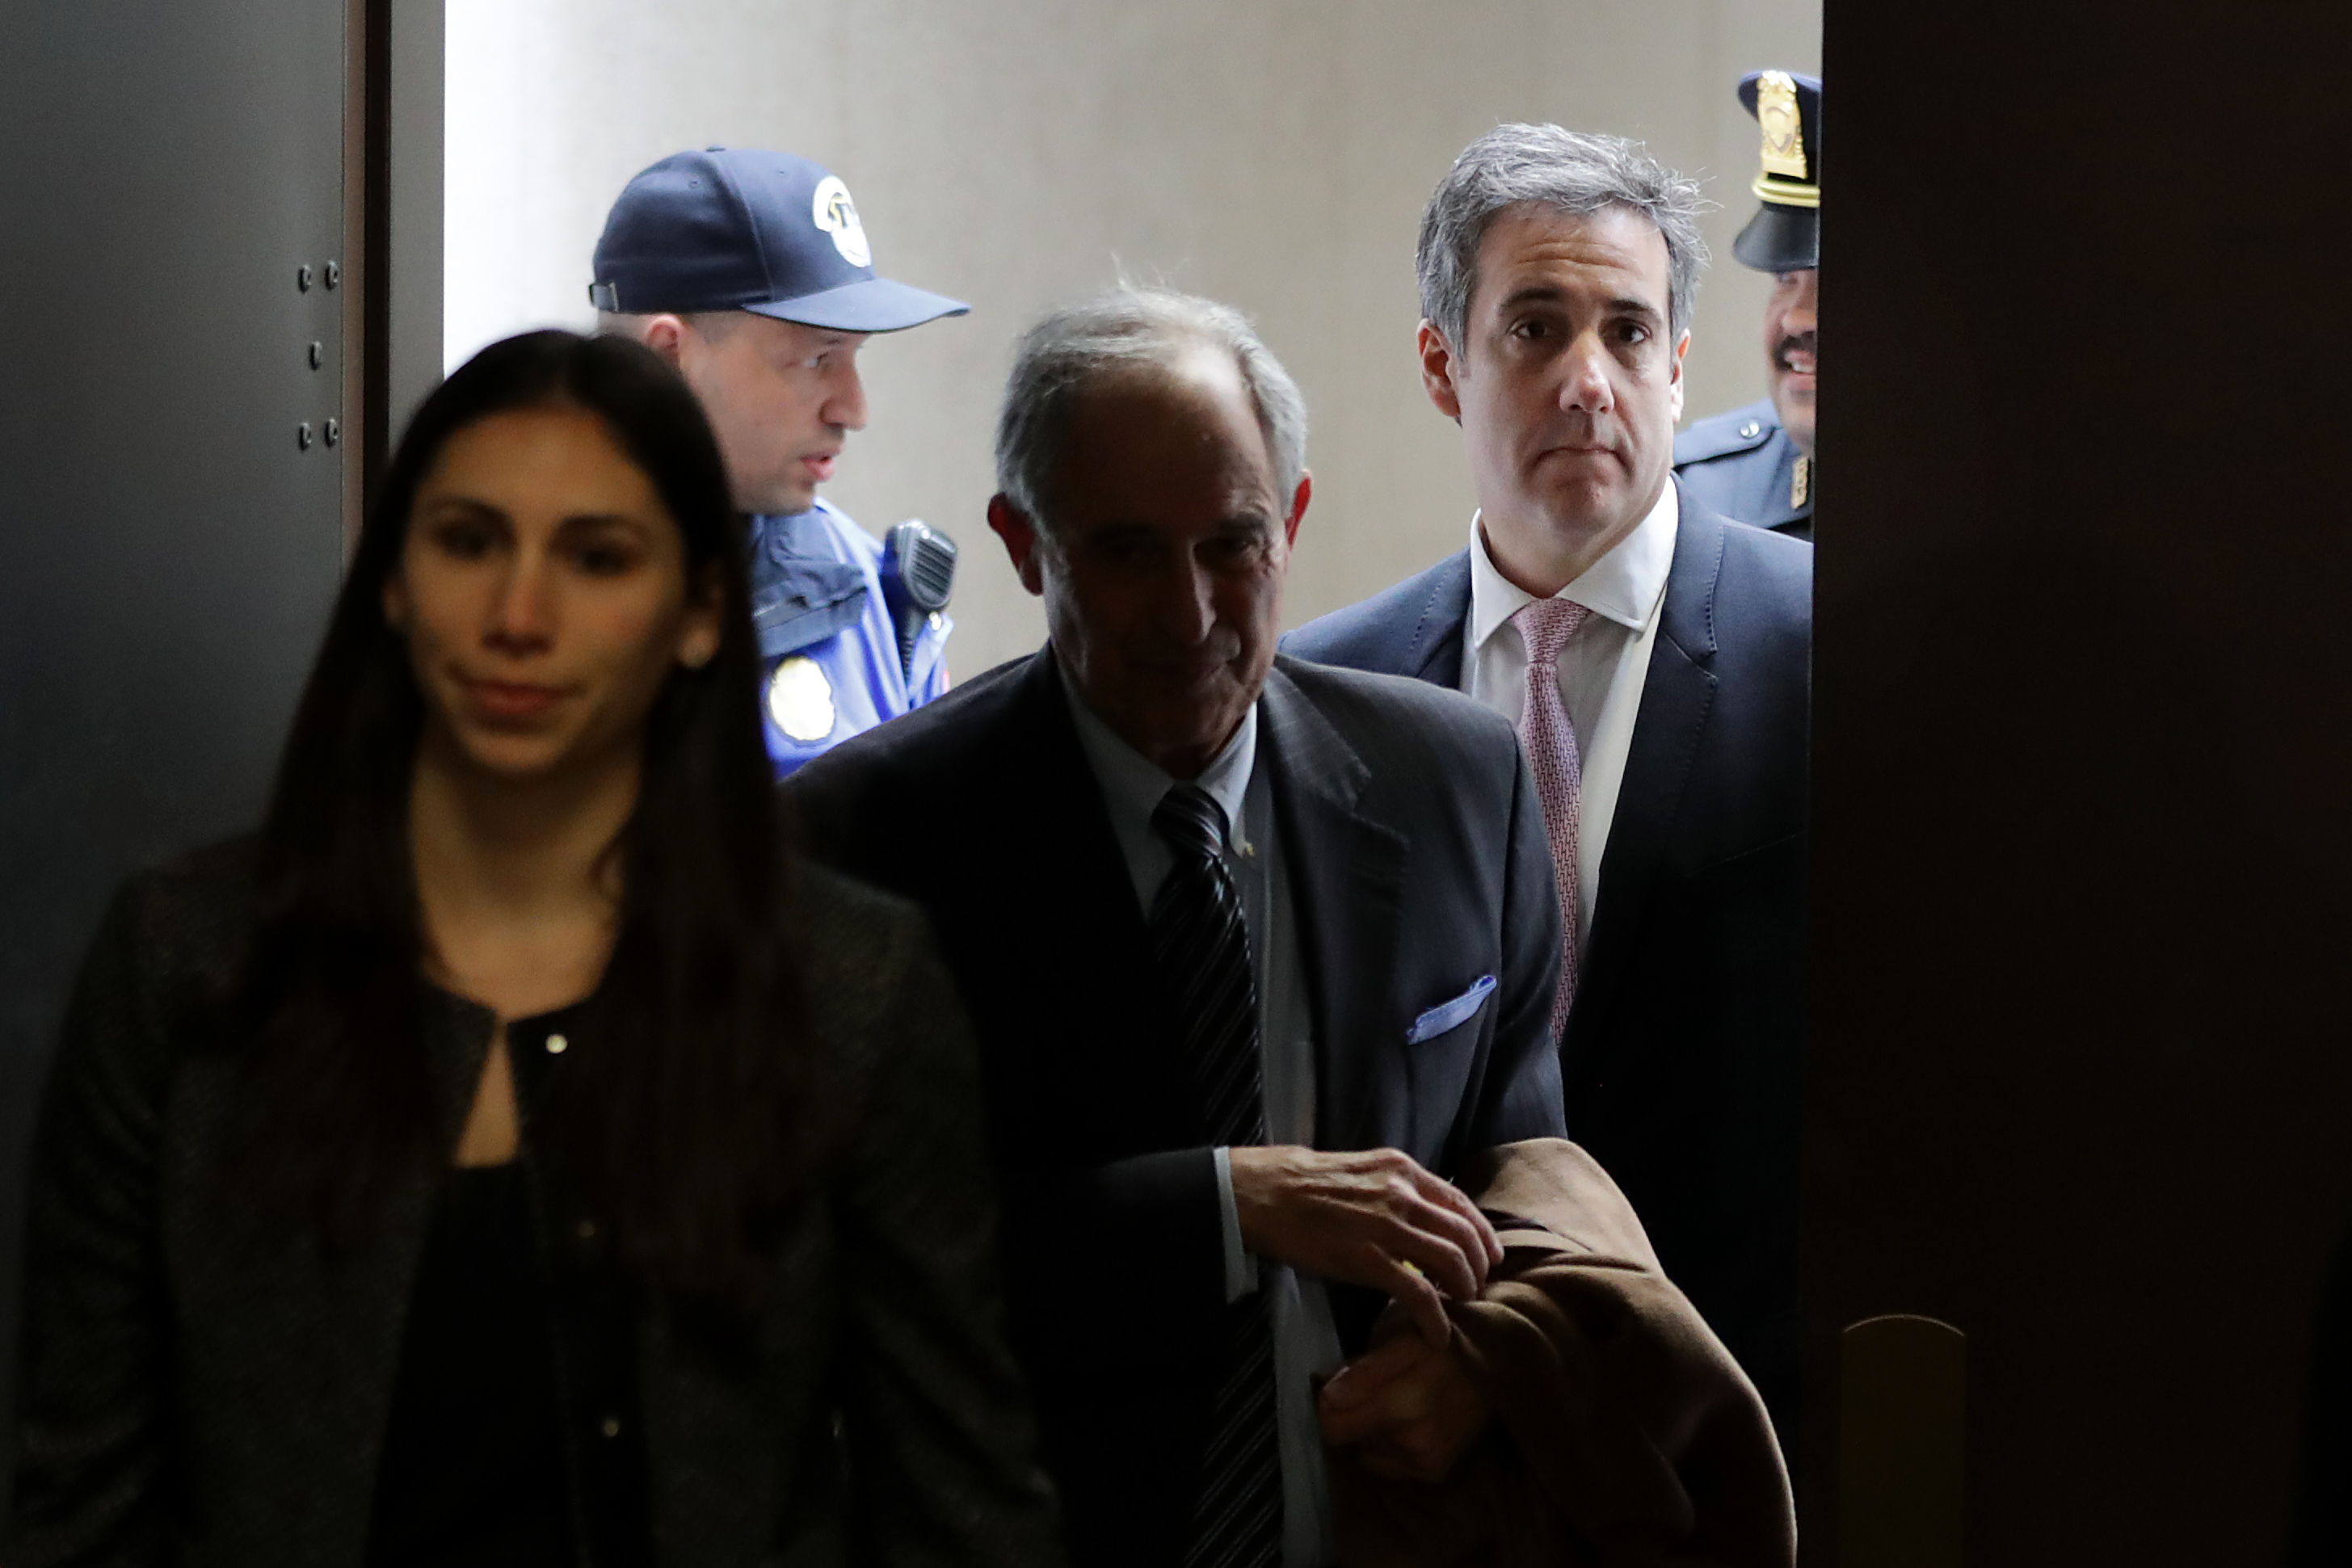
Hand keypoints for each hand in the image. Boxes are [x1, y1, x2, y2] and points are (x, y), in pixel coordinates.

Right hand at [1227, 1145, 1500, 1343]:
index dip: (1482, 1233)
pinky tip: (1437, 1335)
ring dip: (1463, 1291)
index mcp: (1401, 1170)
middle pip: (1464, 1234)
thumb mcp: (1362, 1169)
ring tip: (1460, 1308)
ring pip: (1450, 1261)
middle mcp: (1402, 1194)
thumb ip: (1393, 1187)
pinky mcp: (1366, 1259)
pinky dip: (1435, 1318)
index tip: (1489, 1255)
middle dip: (1478, 1267)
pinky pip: (1417, 1293)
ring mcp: (1386, 1226)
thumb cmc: (1304, 1182)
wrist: (1264, 1192)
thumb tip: (1420, 1212)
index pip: (1460, 1201)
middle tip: (1476, 1289)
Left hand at [1318, 1330, 1493, 1481]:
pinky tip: (1408, 1422)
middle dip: (1348, 1415)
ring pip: (1366, 1450)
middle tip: (1369, 1390)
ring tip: (1395, 1402)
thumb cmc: (1445, 1344)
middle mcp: (1410, 1441)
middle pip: (1346, 1439)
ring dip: (1371, 1429)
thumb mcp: (1403, 1340)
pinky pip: (1389, 1464)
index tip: (1337, 1387)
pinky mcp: (1433, 1471)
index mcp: (1400, 1405)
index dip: (1327, 1405)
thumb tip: (1326, 1394)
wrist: (1499, 1367)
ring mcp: (1423, 1460)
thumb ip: (1363, 1370)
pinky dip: (1390, 1446)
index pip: (1332, 1426)